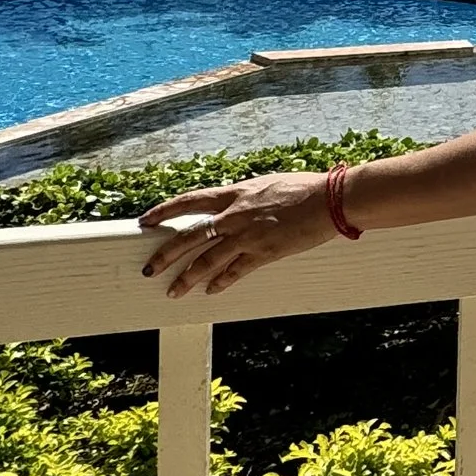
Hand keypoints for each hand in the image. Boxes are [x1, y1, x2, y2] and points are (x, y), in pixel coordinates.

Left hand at [140, 170, 338, 299]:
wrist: (330, 199)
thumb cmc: (304, 188)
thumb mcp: (266, 184)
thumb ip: (246, 196)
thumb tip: (235, 202)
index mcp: (235, 194)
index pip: (189, 201)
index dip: (164, 211)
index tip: (145, 220)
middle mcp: (235, 215)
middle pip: (190, 236)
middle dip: (166, 253)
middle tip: (149, 268)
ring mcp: (248, 235)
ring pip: (207, 260)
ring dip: (188, 277)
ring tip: (173, 291)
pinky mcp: (264, 252)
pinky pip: (236, 271)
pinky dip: (221, 282)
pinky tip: (211, 291)